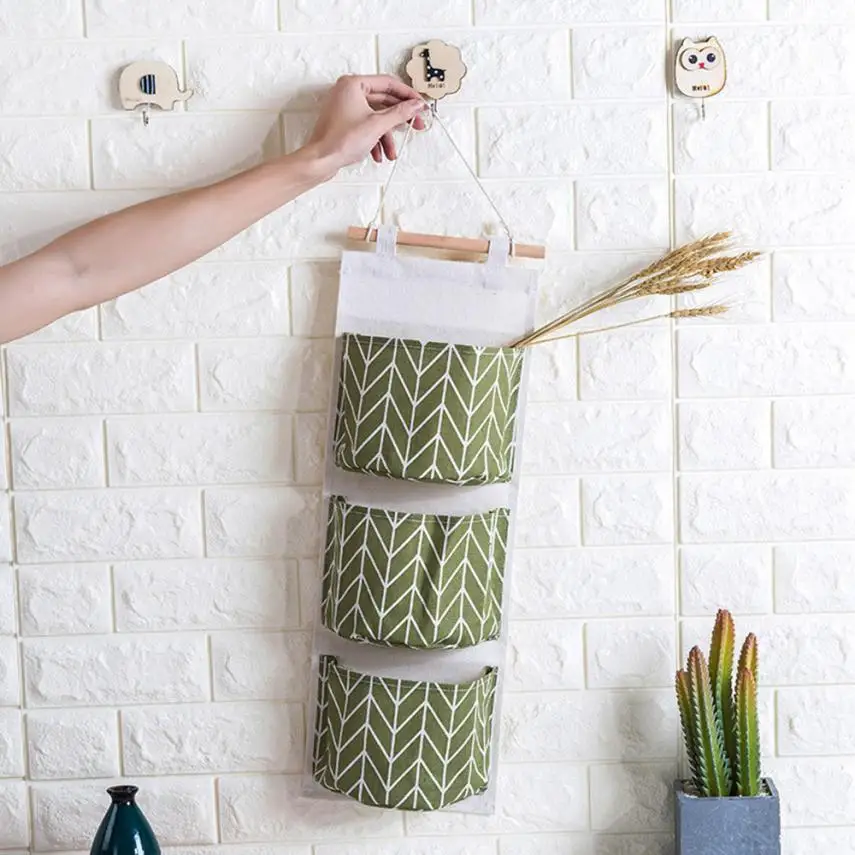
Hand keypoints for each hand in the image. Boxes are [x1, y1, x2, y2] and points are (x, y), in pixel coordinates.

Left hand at [304, 74, 426, 175]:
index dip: (408, 95)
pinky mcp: (344, 122)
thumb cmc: (340, 140)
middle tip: (416, 125)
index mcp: (354, 84)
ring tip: (392, 152)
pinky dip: (375, 139)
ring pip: (375, 117)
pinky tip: (378, 155)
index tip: (420, 104)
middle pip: (383, 101)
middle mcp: (348, 91)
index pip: (388, 83)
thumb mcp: (377, 125)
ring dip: (386, 136)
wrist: (320, 160)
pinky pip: (366, 125)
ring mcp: (345, 107)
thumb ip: (400, 113)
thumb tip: (416, 105)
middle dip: (399, 119)